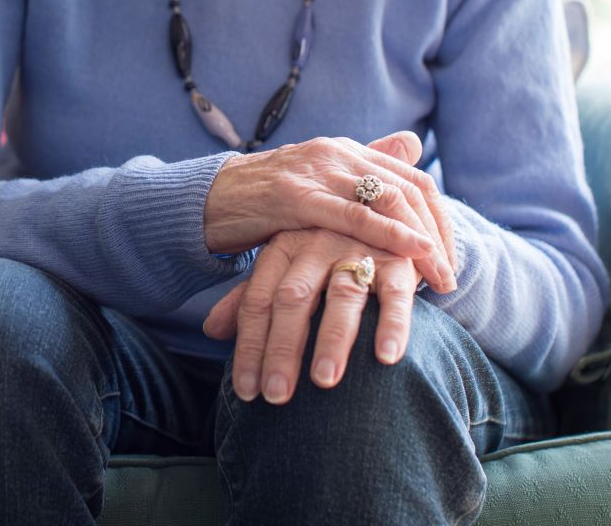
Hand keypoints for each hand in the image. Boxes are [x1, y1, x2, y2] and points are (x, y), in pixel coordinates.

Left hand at [202, 226, 422, 404]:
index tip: (246, 391)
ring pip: (342, 297)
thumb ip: (251, 298)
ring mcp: (358, 248)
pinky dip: (392, 324)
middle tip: (276, 396)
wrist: (382, 215)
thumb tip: (211, 330)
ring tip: (324, 381)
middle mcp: (316, 245)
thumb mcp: (285, 268)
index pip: (257, 300)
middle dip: (282, 349)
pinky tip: (385, 357)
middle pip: (293, 298)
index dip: (249, 346)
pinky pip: (395, 293)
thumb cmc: (325, 257)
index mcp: (282, 247)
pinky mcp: (399, 258)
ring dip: (332, 340)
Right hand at [204, 130, 457, 294]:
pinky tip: (411, 256)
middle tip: (452, 275)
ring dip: (423, 240)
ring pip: (389, 198)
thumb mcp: (316, 188)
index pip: (410, 178)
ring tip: (440, 277)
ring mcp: (317, 171)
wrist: (204, 201)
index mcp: (346, 151)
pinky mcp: (295, 196)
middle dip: (439, 233)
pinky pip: (353, 215)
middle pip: (409, 188)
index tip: (450, 257)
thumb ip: (360, 174)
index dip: (439, 217)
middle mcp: (337, 153)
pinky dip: (389, 235)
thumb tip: (411, 144)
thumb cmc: (262, 204)